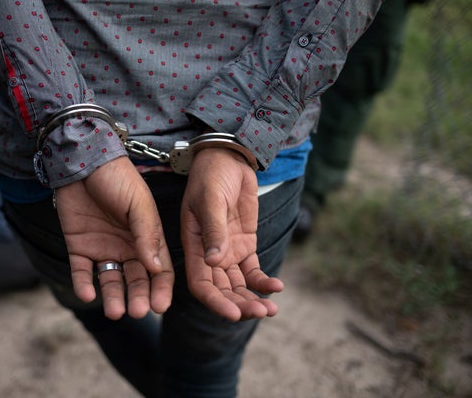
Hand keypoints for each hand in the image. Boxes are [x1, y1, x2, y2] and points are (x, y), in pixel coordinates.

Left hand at [55, 157, 173, 319]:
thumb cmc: (117, 178)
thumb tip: (156, 268)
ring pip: (111, 281)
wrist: (82, 161)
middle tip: (137, 312)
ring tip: (114, 312)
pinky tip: (88, 295)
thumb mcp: (138, 204)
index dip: (161, 289)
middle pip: (136, 280)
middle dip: (138, 298)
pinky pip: (82, 271)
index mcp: (146, 237)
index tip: (160, 306)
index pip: (159, 270)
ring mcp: (102, 248)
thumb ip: (146, 235)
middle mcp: (126, 247)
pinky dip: (84, 285)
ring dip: (113, 298)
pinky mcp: (79, 247)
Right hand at [181, 148, 283, 321]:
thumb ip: (213, 230)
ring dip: (252, 298)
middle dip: (239, 305)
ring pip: (239, 285)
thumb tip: (215, 262)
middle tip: (260, 312)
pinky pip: (254, 271)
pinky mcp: (245, 245)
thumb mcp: (210, 200)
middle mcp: (209, 254)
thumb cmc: (211, 175)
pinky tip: (277, 287)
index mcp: (194, 246)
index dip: (215, 302)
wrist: (229, 158)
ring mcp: (228, 251)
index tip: (234, 314)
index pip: (201, 284)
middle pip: (222, 290)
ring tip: (270, 309)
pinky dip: (264, 282)